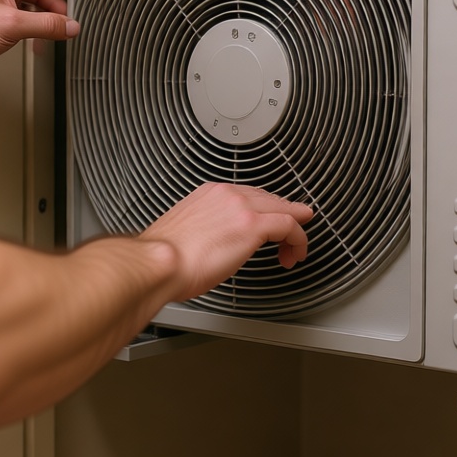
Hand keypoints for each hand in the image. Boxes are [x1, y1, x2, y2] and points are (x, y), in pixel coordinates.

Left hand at [0, 0, 77, 77]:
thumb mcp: (13, 25)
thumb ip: (47, 25)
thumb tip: (70, 26)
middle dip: (56, 8)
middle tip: (68, 23)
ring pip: (33, 8)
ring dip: (44, 22)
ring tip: (54, 36)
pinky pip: (22, 22)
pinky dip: (33, 32)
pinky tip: (36, 44)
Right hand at [139, 183, 312, 301]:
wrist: (158, 262)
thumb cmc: (163, 258)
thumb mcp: (184, 234)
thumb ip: (202, 232)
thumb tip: (207, 246)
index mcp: (207, 194)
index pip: (247, 195)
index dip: (264, 209)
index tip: (270, 222)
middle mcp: (226, 195)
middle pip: (268, 199)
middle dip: (282, 216)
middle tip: (289, 235)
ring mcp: (241, 208)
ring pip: (283, 209)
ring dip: (293, 230)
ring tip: (296, 248)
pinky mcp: (253, 225)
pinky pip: (289, 225)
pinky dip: (298, 238)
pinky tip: (297, 250)